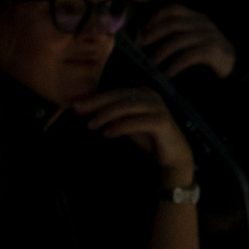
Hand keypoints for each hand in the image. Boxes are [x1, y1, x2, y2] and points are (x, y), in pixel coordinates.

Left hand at [72, 87, 193, 185]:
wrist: (172, 155)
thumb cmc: (148, 138)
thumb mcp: (126, 123)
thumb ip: (112, 115)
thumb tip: (86, 110)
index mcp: (142, 93)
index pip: (115, 93)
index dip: (95, 98)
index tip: (76, 105)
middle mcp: (151, 96)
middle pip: (119, 96)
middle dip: (97, 103)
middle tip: (78, 110)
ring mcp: (158, 108)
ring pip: (128, 106)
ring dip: (107, 114)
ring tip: (92, 124)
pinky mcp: (161, 122)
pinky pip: (137, 122)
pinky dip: (121, 126)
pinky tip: (108, 133)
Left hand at [137, 2, 236, 79]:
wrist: (238, 67)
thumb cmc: (212, 55)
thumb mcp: (196, 39)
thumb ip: (179, 35)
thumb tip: (149, 38)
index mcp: (198, 18)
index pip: (174, 9)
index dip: (157, 17)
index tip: (144, 30)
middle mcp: (203, 23)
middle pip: (173, 23)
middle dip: (154, 34)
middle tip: (142, 46)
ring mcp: (208, 36)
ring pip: (179, 40)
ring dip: (162, 52)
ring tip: (152, 63)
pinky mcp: (212, 50)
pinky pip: (188, 56)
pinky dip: (175, 65)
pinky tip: (167, 74)